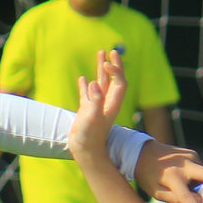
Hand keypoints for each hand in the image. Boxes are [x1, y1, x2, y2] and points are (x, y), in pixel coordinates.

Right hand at [69, 49, 124, 167]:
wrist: (85, 152)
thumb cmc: (89, 137)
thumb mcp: (91, 118)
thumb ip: (94, 101)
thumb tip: (94, 83)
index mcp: (111, 104)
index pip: (120, 82)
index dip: (116, 70)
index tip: (106, 64)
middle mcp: (106, 103)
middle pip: (114, 80)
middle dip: (114, 65)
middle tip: (112, 50)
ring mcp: (96, 107)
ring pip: (101, 83)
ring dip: (101, 69)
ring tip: (100, 54)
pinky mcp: (86, 111)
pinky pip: (87, 94)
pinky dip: (86, 85)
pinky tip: (83, 79)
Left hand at [135, 141, 202, 202]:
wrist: (142, 152)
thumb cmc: (148, 176)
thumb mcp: (156, 192)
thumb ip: (175, 199)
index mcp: (172, 176)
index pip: (186, 196)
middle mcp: (184, 164)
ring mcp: (190, 156)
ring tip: (198, 192)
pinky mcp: (192, 153)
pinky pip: (200, 169)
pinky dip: (199, 177)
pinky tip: (191, 181)